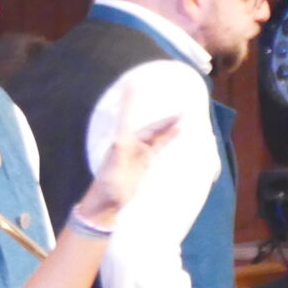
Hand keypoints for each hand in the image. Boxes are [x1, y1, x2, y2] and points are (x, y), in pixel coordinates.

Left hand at [76, 99, 182, 228]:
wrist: (105, 204)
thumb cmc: (108, 186)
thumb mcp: (113, 168)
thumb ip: (119, 154)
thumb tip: (122, 140)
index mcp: (121, 141)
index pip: (127, 115)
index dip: (130, 100)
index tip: (132, 83)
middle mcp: (129, 143)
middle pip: (150, 127)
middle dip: (164, 120)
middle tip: (182, 111)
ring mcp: (137, 153)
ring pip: (155, 135)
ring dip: (167, 127)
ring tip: (183, 117)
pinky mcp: (143, 162)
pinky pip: (158, 145)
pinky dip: (167, 137)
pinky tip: (176, 131)